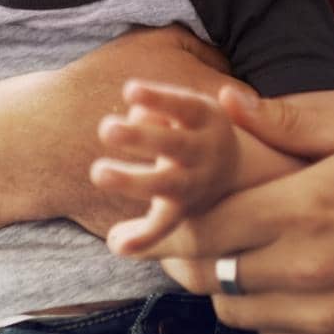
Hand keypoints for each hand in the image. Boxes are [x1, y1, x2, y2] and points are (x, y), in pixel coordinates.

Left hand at [89, 80, 243, 255]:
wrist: (235, 171)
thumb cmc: (192, 126)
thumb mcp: (187, 107)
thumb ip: (159, 109)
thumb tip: (135, 116)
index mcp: (206, 117)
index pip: (183, 105)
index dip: (158, 98)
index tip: (129, 90)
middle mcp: (204, 151)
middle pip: (174, 145)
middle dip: (140, 137)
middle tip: (105, 128)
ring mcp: (194, 183)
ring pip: (166, 184)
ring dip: (132, 179)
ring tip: (98, 171)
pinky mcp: (182, 210)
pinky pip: (164, 224)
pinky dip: (144, 237)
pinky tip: (117, 244)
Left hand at [140, 89, 333, 333]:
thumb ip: (289, 120)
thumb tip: (226, 100)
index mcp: (307, 209)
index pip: (208, 226)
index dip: (181, 222)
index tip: (170, 217)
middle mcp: (310, 269)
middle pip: (211, 273)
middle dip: (198, 257)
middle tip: (203, 241)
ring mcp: (325, 319)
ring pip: (236, 311)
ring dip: (233, 288)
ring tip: (255, 260)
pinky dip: (271, 319)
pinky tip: (293, 290)